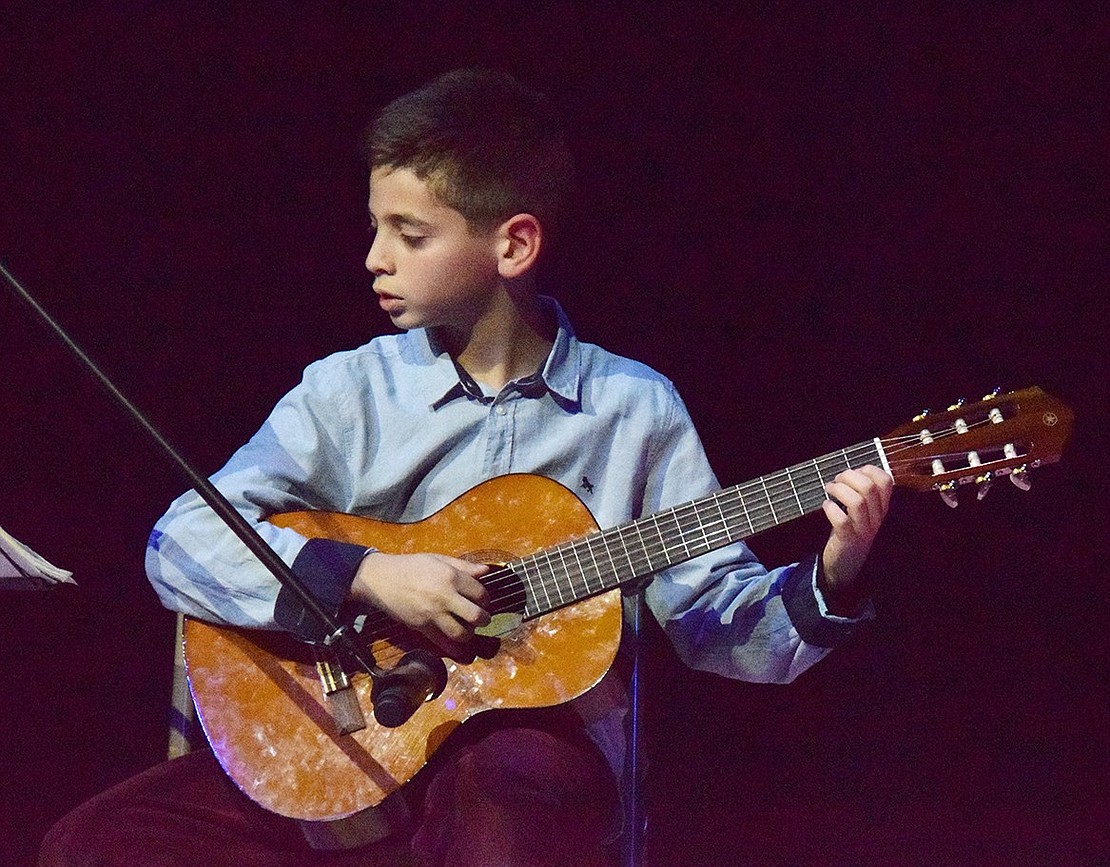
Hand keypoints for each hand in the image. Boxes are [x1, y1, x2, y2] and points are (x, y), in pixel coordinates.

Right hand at [349, 552, 491, 653]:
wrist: (381, 579)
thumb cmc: (410, 566)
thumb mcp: (438, 559)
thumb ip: (464, 566)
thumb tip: (486, 571)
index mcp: (450, 577)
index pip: (480, 593)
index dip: (485, 598)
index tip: (481, 599)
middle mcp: (444, 597)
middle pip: (476, 615)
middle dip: (484, 619)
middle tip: (482, 617)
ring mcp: (433, 614)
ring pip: (462, 633)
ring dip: (469, 633)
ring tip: (467, 627)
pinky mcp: (422, 627)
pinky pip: (442, 643)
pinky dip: (454, 649)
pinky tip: (460, 648)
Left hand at [820, 465, 893, 611]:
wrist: (845, 567)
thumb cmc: (850, 533)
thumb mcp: (862, 513)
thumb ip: (861, 493)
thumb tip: (852, 471)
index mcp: (881, 508)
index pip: (886, 482)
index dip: (869, 470)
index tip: (855, 471)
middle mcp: (876, 518)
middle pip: (869, 488)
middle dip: (849, 477)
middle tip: (837, 479)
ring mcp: (863, 530)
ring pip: (857, 501)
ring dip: (839, 490)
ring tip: (829, 489)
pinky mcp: (848, 540)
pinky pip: (842, 520)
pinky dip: (831, 509)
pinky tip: (826, 506)